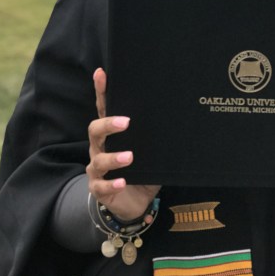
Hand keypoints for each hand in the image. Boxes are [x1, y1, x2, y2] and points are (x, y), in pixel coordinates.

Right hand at [86, 68, 160, 220]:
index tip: (102, 73)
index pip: (104, 109)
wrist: (133, 202)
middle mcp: (100, 148)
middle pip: (95, 130)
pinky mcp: (99, 189)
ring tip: (130, 156)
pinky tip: (122, 181)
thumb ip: (156, 134)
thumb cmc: (142, 169)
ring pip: (98, 159)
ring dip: (113, 157)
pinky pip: (101, 186)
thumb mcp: (150, 149)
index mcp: (111, 134)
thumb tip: (179, 114)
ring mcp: (97, 169)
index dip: (101, 91)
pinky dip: (112, 183)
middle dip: (108, 124)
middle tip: (126, 122)